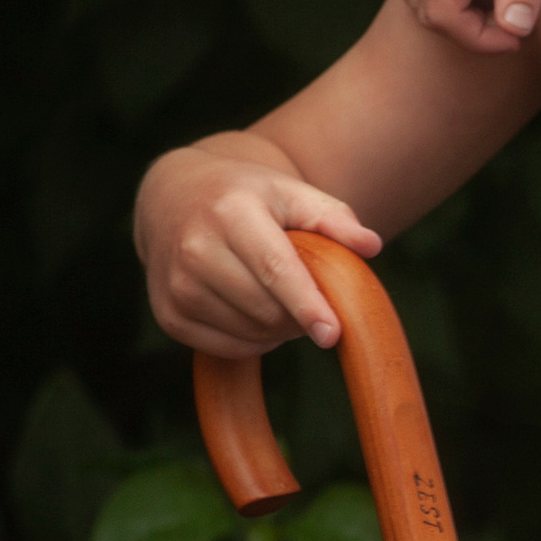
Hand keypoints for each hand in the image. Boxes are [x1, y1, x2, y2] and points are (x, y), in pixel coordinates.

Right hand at [136, 147, 382, 355]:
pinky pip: (227, 348)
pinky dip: (253, 340)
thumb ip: (334, 218)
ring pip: (249, 333)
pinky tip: (253, 312)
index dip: (306, 304)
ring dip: (278, 329)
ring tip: (280, 298)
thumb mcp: (290, 193)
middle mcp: (194, 248)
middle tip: (311, 299)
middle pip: (266, 309)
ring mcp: (175, 284)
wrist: (173, 197)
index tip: (332, 333)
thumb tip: (373, 246)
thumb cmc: (247, 197)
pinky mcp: (168, 314)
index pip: (274, 268)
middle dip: (300, 315)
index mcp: (231, 212)